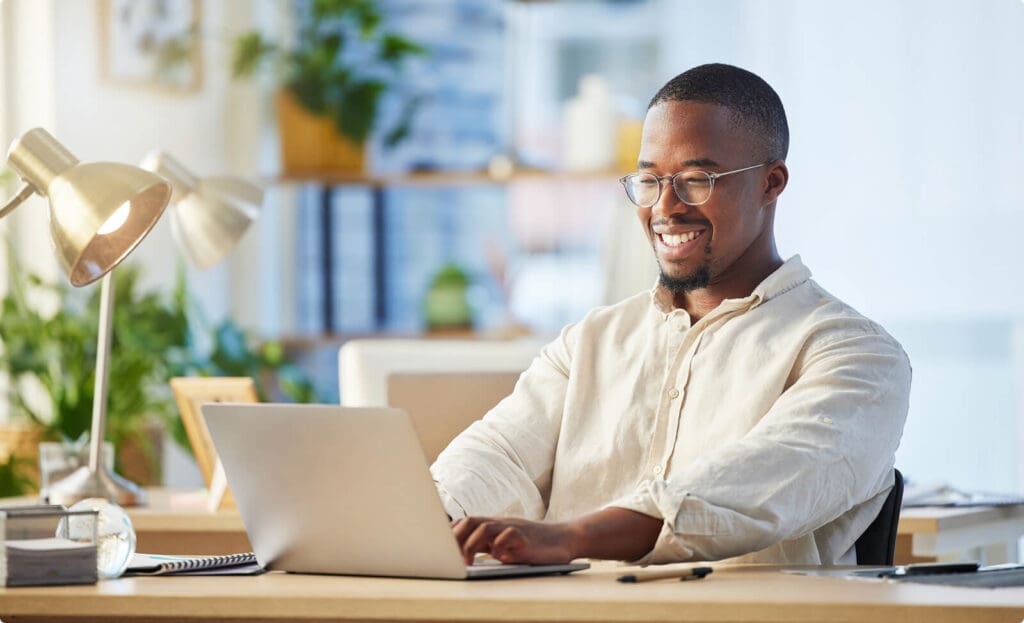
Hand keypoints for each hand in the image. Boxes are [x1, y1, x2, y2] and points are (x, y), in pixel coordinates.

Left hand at [452, 516, 577, 564]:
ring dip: (472, 544)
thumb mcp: (506, 545)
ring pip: (485, 526)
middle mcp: (500, 524)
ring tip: (467, 563)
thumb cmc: (534, 545)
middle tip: (449, 558)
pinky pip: (508, 535)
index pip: (465, 522)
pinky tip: (497, 557)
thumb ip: (488, 546)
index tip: (439, 548)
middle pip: (470, 521)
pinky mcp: (526, 537)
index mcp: (494, 525)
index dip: (450, 533)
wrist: (565, 540)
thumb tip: (464, 554)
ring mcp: (513, 528)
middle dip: (456, 538)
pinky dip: (498, 546)